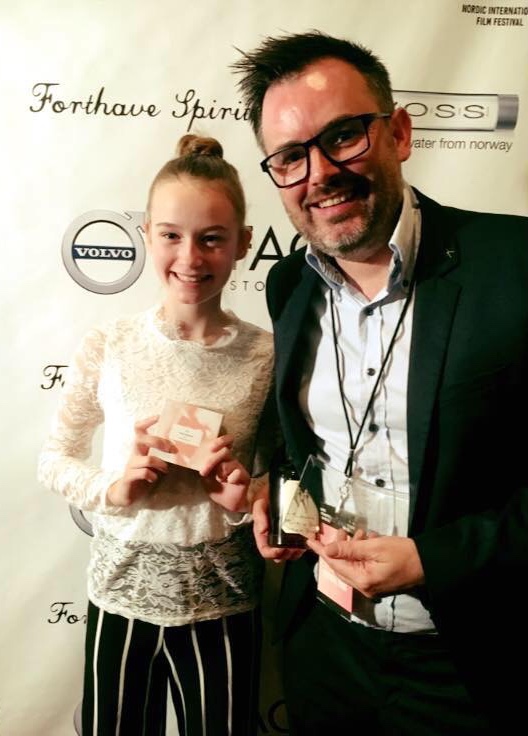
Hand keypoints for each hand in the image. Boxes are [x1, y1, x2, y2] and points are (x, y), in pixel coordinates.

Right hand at [107, 416, 172, 506]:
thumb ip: (160, 454)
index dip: (147, 421)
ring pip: (147, 459)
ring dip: (160, 463)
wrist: (125, 493)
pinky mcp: (129, 477)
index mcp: (140, 448)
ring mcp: (130, 465)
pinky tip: (154, 478)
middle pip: (141, 439)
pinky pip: (142, 473)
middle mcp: (134, 454)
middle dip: (158, 441)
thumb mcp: (151, 462)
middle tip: (172, 449)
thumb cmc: (142, 475)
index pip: (139, 429)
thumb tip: (180, 447)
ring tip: (166, 469)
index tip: (159, 416)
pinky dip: (152, 475)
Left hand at [199, 435, 250, 511]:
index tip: (212, 446)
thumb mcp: (205, 479)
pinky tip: (230, 483)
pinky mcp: (245, 476)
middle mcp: (230, 461)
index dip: (220, 441)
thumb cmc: (216, 489)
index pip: (223, 445)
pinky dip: (231, 479)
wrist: (227, 503)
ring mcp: (238, 468)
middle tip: (203, 472)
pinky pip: (237, 473)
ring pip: (230, 463)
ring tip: (220, 480)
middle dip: (212, 461)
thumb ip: (204, 468)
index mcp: (221, 459)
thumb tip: (197, 460)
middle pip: (225, 452)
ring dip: (221, 473)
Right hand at [251, 484, 305, 562]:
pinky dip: (303, 547)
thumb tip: (261, 531)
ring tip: (299, 546)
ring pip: (290, 552)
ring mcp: (286, 534)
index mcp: (264, 532)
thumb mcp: (260, 501)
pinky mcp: (297, 531)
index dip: (271, 553)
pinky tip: (305, 543)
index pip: (265, 549)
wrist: (281, 485)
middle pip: (279, 554)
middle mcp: (274, 535)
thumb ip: (259, 514)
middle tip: (292, 549)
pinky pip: (300, 544)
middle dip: (286, 554)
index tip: (279, 550)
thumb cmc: (268, 494)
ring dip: (295, 552)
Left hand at [307, 533, 424, 597]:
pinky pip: (360, 567)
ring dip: (352, 548)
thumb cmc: (403, 553)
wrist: (427, 563)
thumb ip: (350, 549)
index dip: (322, 551)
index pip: (334, 564)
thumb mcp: (375, 547)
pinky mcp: (376, 582)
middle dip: (339, 547)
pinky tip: (368, 541)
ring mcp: (370, 586)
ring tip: (361, 534)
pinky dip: (361, 553)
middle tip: (343, 531)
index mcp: (362, 580)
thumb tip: (327, 551)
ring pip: (350, 565)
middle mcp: (363, 587)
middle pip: (341, 566)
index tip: (309, 541)